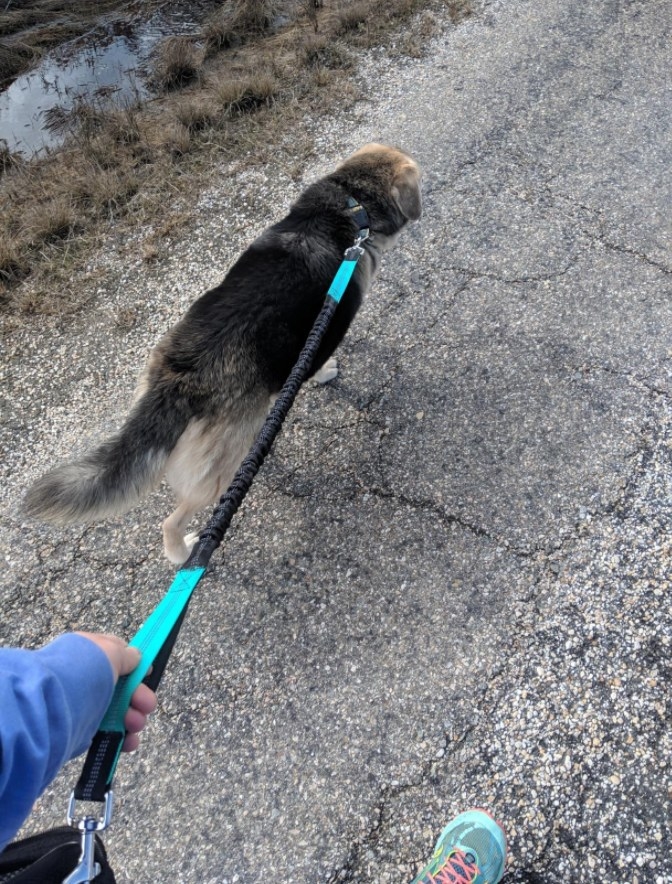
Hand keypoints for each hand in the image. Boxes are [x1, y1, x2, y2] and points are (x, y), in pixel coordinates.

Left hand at [76, 632, 157, 751]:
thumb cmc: (83, 671)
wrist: (52, 705)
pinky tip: (128, 741)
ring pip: (119, 713)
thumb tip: (136, 658)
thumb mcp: (111, 652)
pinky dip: (122, 738)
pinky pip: (109, 734)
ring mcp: (86, 705)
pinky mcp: (83, 730)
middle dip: (139, 697)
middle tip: (146, 706)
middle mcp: (88, 679)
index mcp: (91, 654)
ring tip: (134, 724)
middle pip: (123, 689)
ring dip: (134, 718)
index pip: (117, 658)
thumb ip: (127, 655)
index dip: (135, 668)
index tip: (147, 675)